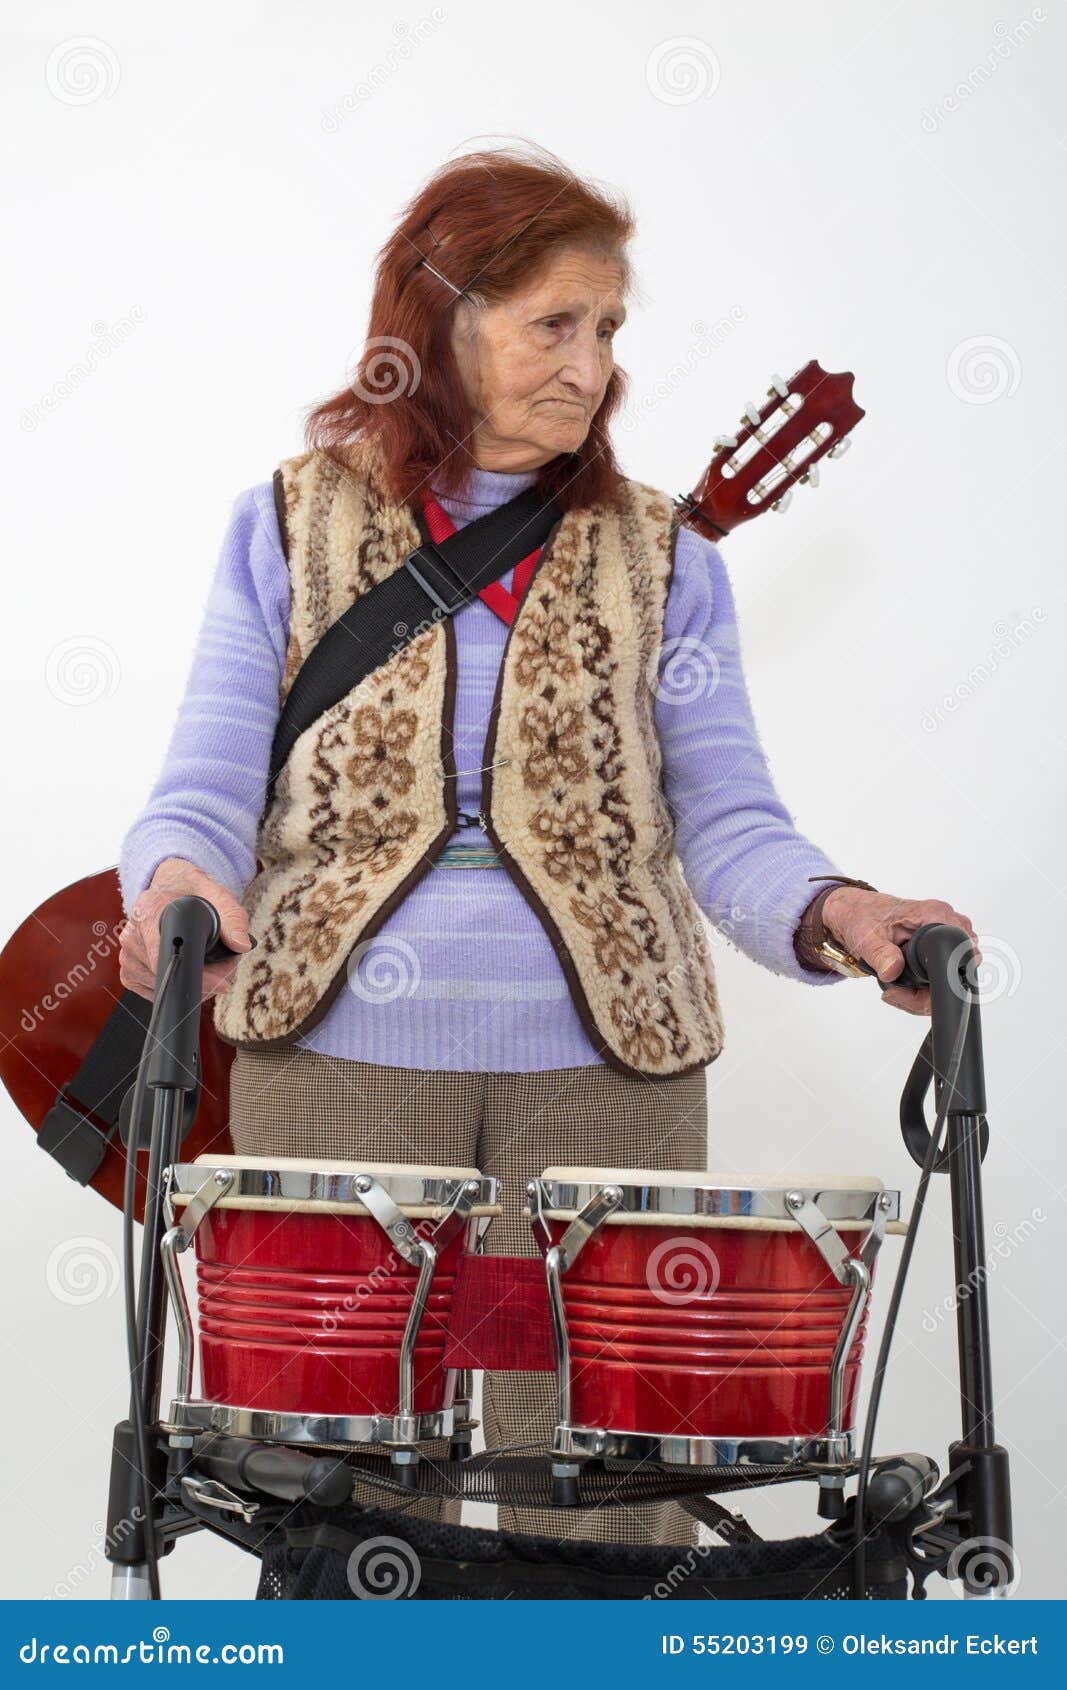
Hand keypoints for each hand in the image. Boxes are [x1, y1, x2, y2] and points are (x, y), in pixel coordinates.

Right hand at [119, 857, 251, 1001]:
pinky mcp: (129, 970)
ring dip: (189, 986)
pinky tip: (189, 972)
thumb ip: (233, 918)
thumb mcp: (218, 894)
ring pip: (159, 988)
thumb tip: (241, 945)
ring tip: (209, 968)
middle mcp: (132, 935)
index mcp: (148, 912)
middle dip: (202, 981)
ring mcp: (128, 955)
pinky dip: (175, 988)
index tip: (219, 981)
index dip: (195, 973)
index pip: (165, 954)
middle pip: (165, 975)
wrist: (171, 885)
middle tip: (225, 972)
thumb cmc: (191, 889)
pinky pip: (150, 991)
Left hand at [821, 887, 981, 1015]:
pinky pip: (944, 976)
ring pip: (952, 979)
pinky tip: (904, 987)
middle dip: (926, 993)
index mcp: (935, 914)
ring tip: (896, 991)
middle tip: (895, 993)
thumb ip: (879, 953)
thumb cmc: (863, 917)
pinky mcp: (942, 946)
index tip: (908, 989)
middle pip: (958, 972)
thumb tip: (893, 969)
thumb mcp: (865, 936)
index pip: (957, 953)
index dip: (939, 980)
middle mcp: (948, 923)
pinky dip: (924, 989)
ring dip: (924, 994)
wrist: (857, 913)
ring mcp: (948, 935)